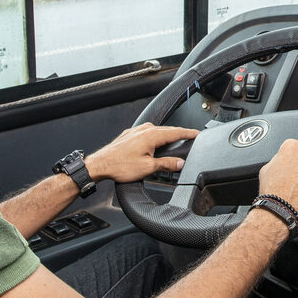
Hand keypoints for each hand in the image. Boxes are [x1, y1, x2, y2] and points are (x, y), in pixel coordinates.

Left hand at [85, 123, 199, 183]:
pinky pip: (147, 134)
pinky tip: (155, 145)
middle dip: (180, 134)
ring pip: (157, 132)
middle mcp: (144, 130)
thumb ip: (166, 164)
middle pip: (167, 130)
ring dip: (167, 136)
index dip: (189, 133)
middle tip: (190, 138)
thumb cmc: (119, 166)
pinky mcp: (129, 135)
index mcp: (151, 135)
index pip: (176, 132)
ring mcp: (136, 131)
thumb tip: (179, 163)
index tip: (197, 133)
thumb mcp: (148, 168)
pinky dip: (155, 138)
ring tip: (175, 143)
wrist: (99, 165)